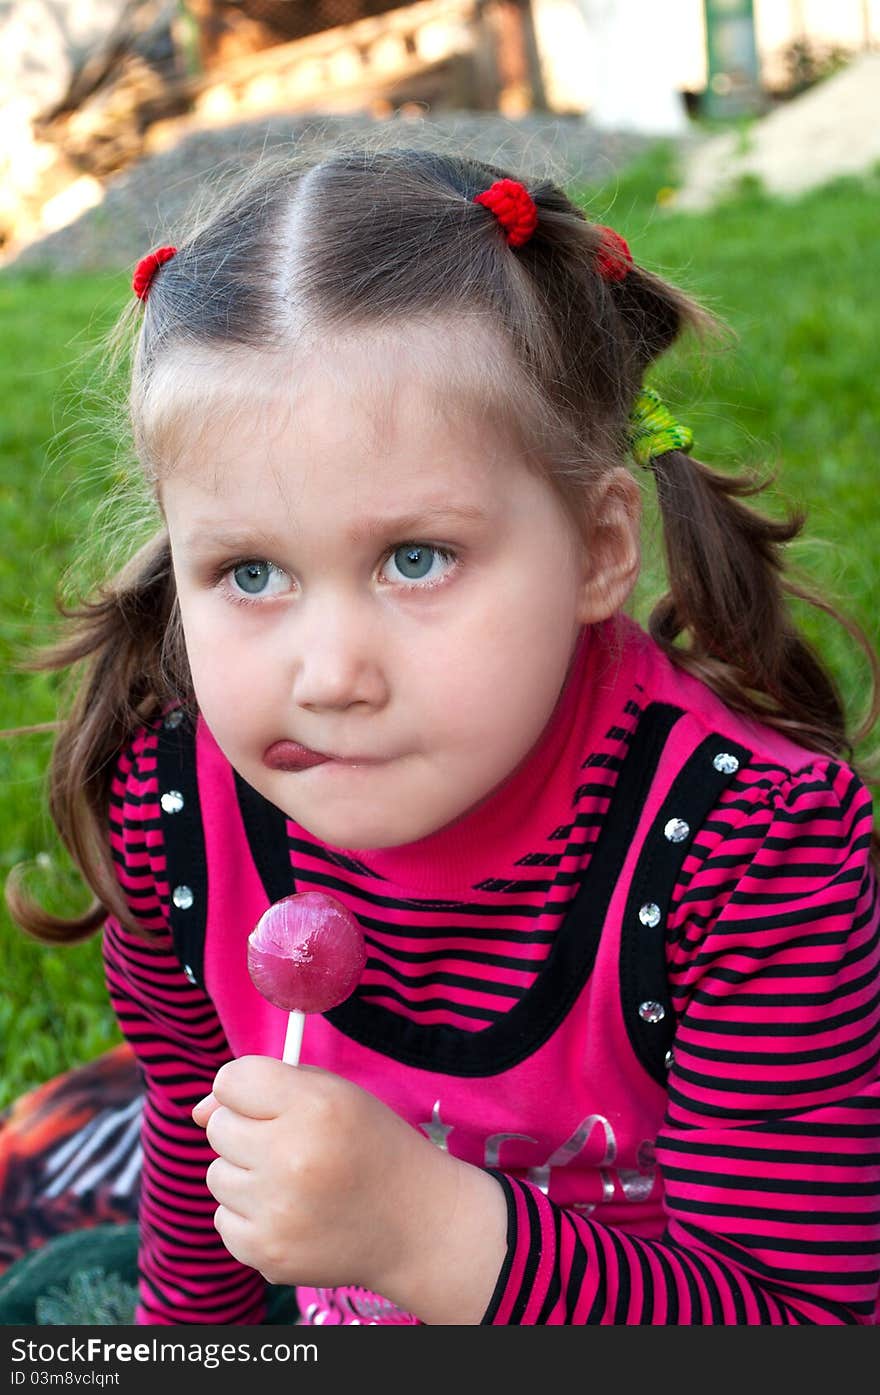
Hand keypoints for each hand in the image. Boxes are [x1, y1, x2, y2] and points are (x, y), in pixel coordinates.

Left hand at [191, 1055, 446, 1295]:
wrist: (414, 1224)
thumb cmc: (370, 1147)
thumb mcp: (334, 1095)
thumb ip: (266, 1085)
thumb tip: (197, 1112)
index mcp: (313, 1106)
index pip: (230, 1080)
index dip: (247, 1090)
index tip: (269, 1103)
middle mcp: (290, 1156)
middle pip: (218, 1128)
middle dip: (247, 1132)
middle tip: (290, 1145)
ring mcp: (276, 1211)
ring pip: (217, 1175)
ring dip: (247, 1175)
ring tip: (295, 1182)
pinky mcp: (266, 1253)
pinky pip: (224, 1219)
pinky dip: (249, 1215)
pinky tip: (291, 1213)